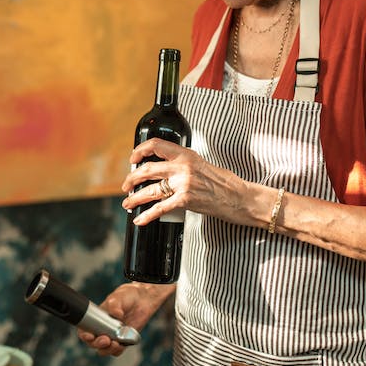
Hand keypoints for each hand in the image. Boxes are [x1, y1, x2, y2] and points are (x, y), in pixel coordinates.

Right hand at [77, 282, 174, 356]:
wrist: (141, 300)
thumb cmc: (125, 296)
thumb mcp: (118, 297)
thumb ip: (115, 305)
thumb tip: (117, 315)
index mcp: (95, 320)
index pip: (84, 330)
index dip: (84, 335)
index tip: (89, 335)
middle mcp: (101, 330)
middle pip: (93, 343)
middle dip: (97, 344)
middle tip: (105, 339)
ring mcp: (112, 337)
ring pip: (104, 350)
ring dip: (107, 349)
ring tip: (115, 343)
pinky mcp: (123, 341)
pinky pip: (117, 351)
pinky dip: (118, 350)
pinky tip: (121, 344)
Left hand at [121, 138, 252, 226]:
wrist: (239, 197)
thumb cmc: (224, 182)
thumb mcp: (201, 164)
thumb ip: (183, 164)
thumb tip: (165, 169)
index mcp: (186, 155)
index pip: (157, 145)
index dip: (140, 150)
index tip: (133, 158)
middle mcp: (182, 167)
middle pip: (147, 169)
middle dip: (132, 178)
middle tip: (126, 185)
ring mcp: (183, 184)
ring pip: (150, 190)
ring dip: (135, 198)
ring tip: (127, 203)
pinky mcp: (185, 200)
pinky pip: (160, 208)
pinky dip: (147, 216)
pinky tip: (140, 220)